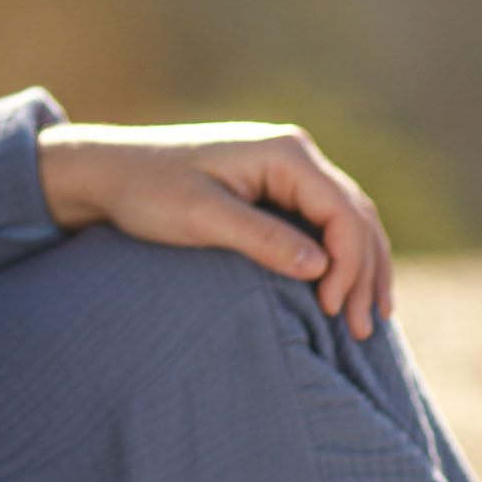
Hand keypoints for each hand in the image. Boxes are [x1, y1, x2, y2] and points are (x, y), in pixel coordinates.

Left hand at [36, 120, 392, 337]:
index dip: (349, 264)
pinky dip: (343, 257)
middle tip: (364, 329)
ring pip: (348, 220)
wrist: (111, 172)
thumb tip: (321, 267)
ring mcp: (287, 169)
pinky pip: (325, 223)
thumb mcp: (201, 217)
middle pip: (355, 216)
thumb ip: (261, 238)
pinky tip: (349, 291)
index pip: (342, 212)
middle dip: (365, 273)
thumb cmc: (149, 191)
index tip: (333, 310)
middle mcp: (294, 154)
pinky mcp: (276, 188)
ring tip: (370, 319)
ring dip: (362, 268)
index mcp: (284, 153)